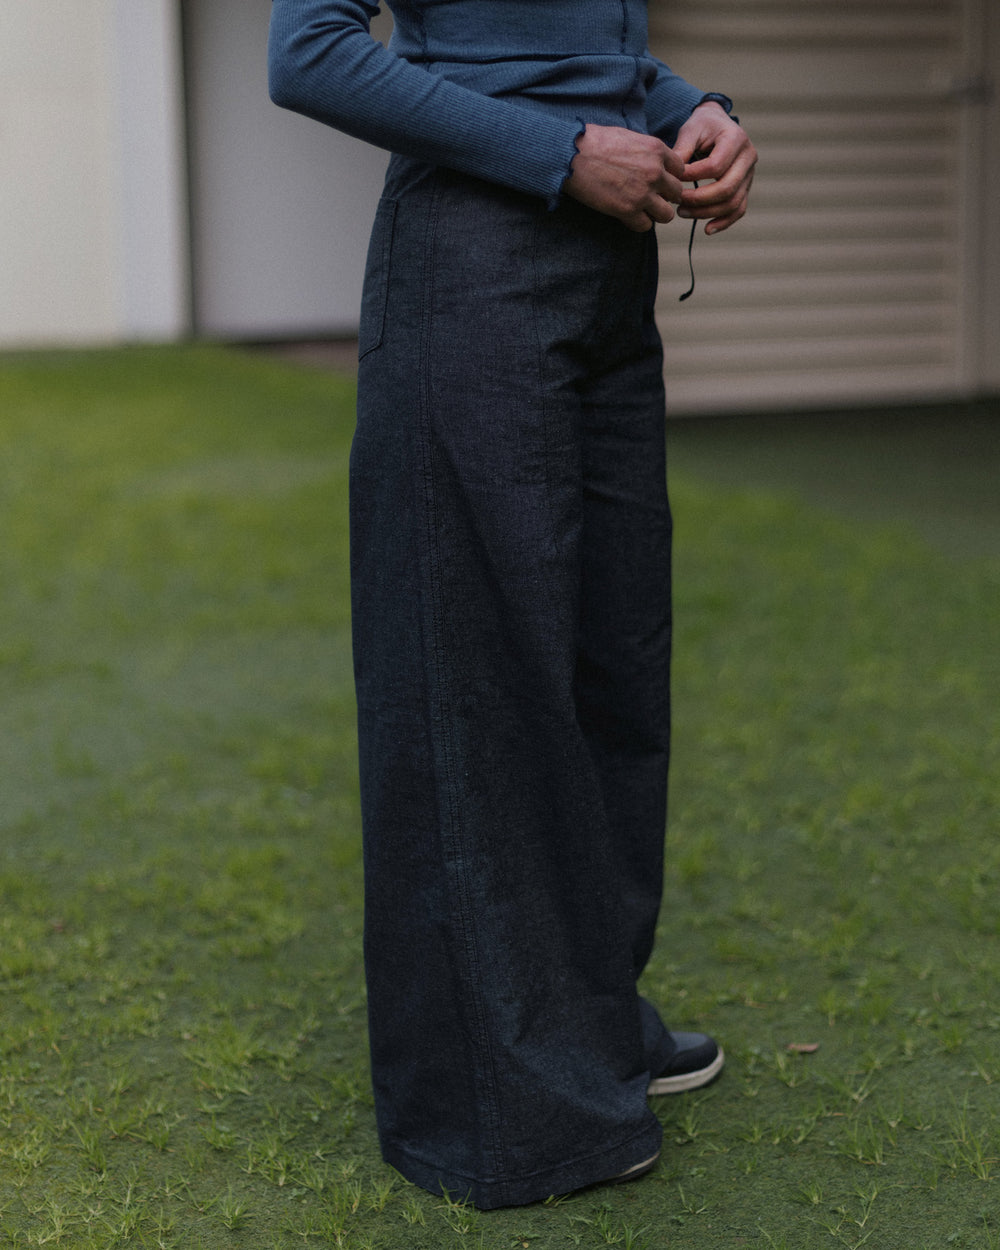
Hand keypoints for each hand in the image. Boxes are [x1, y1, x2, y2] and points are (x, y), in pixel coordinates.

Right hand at [564, 124, 685, 231]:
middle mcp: (655, 172)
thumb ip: (646, 151)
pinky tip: (627, 216)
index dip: (669, 177)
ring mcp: (643, 193)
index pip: (680, 169)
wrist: (571, 155)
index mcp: (657, 150)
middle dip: (665, 197)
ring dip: (655, 214)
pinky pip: (645, 226)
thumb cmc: (594, 142)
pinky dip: (638, 223)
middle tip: (650, 198)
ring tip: (641, 210)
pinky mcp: (628, 210)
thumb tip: (652, 161)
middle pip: (676, 193)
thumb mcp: (628, 136)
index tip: (658, 181)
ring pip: (666, 214)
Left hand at [673, 102, 756, 234]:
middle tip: (676, 201)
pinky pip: (739, 210)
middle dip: (699, 199)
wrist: (718, 125)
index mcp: (736, 138)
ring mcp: (750, 175)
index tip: (673, 179)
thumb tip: (671, 176)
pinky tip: (706, 230)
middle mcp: (749, 157)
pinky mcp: (745, 188)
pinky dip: (723, 222)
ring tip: (682, 212)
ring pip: (733, 203)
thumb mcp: (690, 130)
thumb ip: (681, 150)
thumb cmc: (702, 127)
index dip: (692, 176)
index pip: (715, 166)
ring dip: (706, 213)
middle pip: (727, 188)